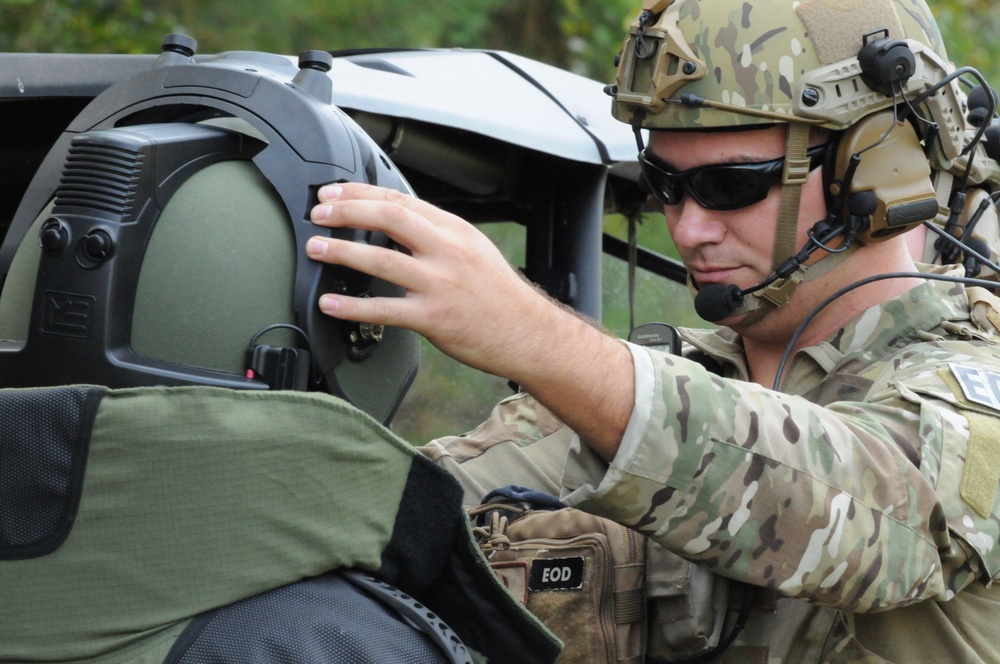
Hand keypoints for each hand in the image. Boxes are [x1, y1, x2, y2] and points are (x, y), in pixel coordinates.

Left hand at [307, 182, 553, 378]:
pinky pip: (383, 309)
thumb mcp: (474, 250)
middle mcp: (447, 251)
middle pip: (388, 217)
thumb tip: (397, 223)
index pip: (400, 199)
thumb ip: (437, 235)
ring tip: (316, 249)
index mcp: (454, 230)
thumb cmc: (500, 296)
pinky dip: (351, 306)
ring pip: (381, 258)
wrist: (528, 333)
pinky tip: (330, 303)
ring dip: (341, 251)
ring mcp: (439, 284)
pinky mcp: (433, 318)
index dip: (361, 193)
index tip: (334, 194)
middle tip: (318, 214)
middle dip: (346, 211)